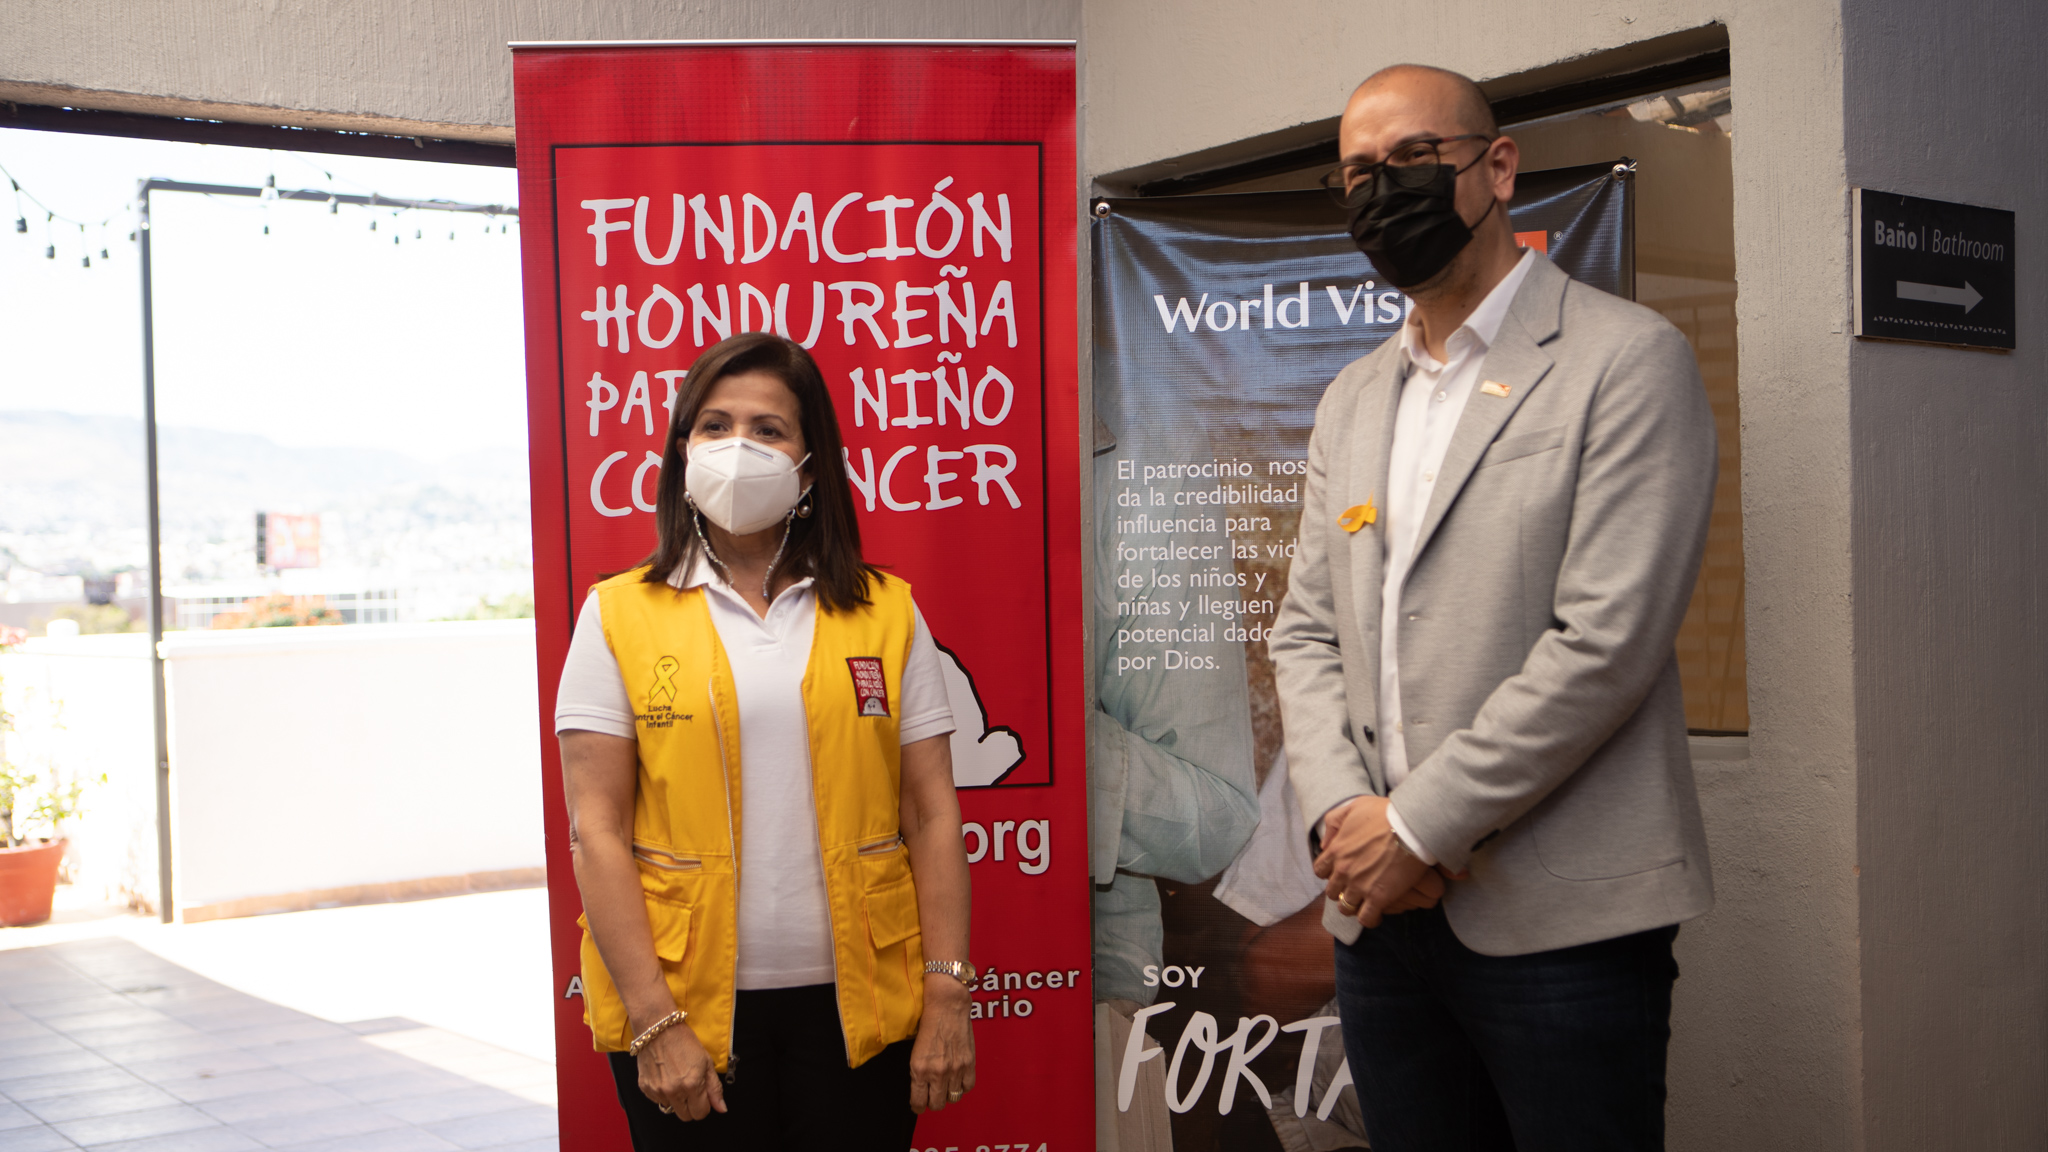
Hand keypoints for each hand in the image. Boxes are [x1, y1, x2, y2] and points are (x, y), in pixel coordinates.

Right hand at [635, 1015, 725, 1120]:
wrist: (658, 1029)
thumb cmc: (683, 1041)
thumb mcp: (706, 1062)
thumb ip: (714, 1088)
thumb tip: (721, 1108)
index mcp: (691, 1085)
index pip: (700, 1113)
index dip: (704, 1105)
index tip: (702, 1095)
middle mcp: (674, 1091)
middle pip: (685, 1116)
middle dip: (691, 1106)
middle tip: (691, 1088)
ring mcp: (658, 1090)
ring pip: (671, 1108)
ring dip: (676, 1099)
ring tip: (676, 1078)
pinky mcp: (645, 1087)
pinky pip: (657, 1101)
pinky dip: (662, 1093)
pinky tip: (665, 1076)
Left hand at [908, 976, 975, 1112]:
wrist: (947, 1006)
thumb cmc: (928, 1024)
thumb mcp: (916, 1051)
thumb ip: (919, 1072)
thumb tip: (922, 1089)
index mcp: (918, 1070)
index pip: (918, 1102)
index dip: (918, 1106)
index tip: (919, 1103)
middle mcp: (936, 1073)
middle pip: (937, 1104)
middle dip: (933, 1102)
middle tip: (932, 1094)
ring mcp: (954, 1069)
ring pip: (953, 1098)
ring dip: (948, 1094)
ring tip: (946, 1085)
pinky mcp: (969, 1063)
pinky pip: (967, 1087)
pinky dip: (963, 1086)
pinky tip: (958, 1078)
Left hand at [1314, 796, 1434, 928]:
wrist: (1410, 826)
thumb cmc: (1384, 813)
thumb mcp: (1352, 807)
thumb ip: (1334, 822)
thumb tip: (1325, 843)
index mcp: (1336, 850)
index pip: (1320, 870)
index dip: (1328, 873)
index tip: (1339, 872)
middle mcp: (1343, 871)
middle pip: (1332, 892)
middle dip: (1340, 891)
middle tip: (1354, 887)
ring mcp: (1360, 886)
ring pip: (1346, 907)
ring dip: (1353, 906)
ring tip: (1363, 903)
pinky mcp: (1379, 897)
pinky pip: (1366, 918)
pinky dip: (1369, 919)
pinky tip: (1376, 914)